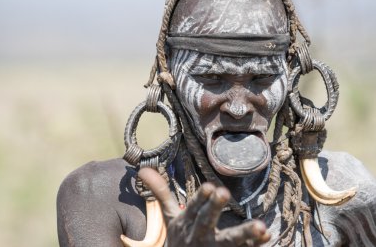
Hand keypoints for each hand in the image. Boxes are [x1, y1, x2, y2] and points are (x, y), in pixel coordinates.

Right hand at [138, 168, 270, 246]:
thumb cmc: (178, 239)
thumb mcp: (169, 217)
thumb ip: (161, 193)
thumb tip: (143, 170)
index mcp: (186, 222)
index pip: (192, 208)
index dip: (200, 198)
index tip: (210, 186)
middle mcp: (199, 236)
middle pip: (206, 222)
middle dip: (214, 208)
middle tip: (223, 192)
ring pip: (229, 241)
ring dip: (244, 234)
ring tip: (260, 226)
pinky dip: (254, 245)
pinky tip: (267, 235)